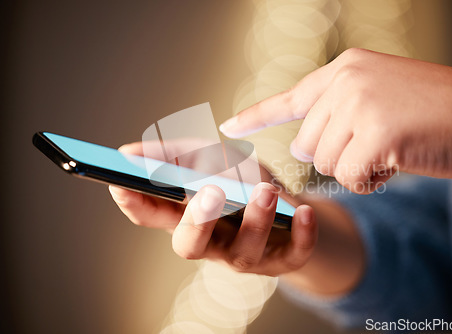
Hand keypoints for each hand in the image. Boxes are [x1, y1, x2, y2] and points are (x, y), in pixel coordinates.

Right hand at [109, 141, 317, 275]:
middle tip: (209, 192)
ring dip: (255, 220)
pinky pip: (292, 256)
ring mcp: (247, 254)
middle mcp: (212, 241)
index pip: (151, 216)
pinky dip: (301, 235)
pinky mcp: (284, 259)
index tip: (120, 181)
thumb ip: (174, 153)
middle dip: (197, 222)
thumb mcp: (209, 157)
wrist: (288, 208)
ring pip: (244, 251)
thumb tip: (130, 151)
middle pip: (191, 245)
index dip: (133, 202)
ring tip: (265, 190)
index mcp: (188, 216)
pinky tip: (306, 212)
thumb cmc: (241, 181)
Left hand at [220, 48, 451, 192]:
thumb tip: (297, 144)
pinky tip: (394, 165)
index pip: (290, 96)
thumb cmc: (434, 113)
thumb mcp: (380, 96)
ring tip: (389, 150)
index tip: (228, 127)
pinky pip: (347, 177)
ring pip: (324, 162)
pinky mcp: (374, 133)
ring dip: (354, 168)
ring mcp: (360, 104)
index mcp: (346, 68)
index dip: (256, 115)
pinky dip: (369, 181)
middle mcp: (347, 80)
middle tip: (375, 145)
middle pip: (308, 142)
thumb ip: (336, 113)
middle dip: (337, 154)